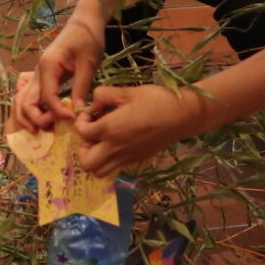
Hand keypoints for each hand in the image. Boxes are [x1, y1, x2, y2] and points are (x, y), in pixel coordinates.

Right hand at [16, 20, 103, 131]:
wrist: (85, 22)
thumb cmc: (88, 38)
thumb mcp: (88, 63)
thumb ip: (81, 87)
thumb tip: (78, 112)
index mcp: (48, 66)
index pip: (46, 96)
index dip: (57, 112)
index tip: (72, 118)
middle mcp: (38, 71)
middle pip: (25, 100)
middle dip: (34, 118)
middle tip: (49, 129)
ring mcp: (37, 73)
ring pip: (22, 98)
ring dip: (27, 116)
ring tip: (39, 130)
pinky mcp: (43, 75)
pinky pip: (30, 94)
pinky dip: (31, 108)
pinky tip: (42, 118)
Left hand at [73, 83, 208, 174]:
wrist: (183, 116)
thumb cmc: (156, 100)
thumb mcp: (128, 91)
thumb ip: (104, 95)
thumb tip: (93, 103)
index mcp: (110, 129)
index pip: (82, 133)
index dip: (81, 122)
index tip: (89, 113)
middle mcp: (116, 148)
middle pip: (87, 162)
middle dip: (83, 148)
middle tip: (92, 134)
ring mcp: (127, 158)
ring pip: (99, 172)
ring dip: (95, 158)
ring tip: (103, 142)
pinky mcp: (137, 161)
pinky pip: (115, 169)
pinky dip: (109, 161)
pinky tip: (118, 144)